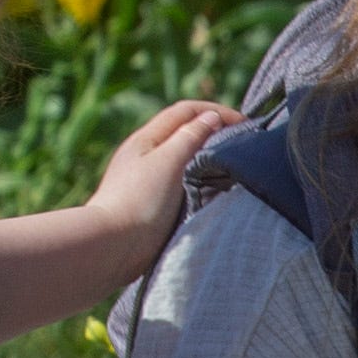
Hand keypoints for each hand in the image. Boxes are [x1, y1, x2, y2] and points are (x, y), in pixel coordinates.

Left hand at [85, 98, 241, 260]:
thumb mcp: (168, 162)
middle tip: (241, 142)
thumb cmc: (139, 201)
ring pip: (183, 159)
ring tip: (232, 167)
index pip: (185, 111)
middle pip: (184, 133)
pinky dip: (200, 181)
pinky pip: (182, 184)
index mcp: (146, 139)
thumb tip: (211, 117)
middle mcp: (145, 156)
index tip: (245, 123)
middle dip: (214, 131)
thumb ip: (190, 137)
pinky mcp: (152, 205)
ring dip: (207, 157)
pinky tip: (213, 192)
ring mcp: (147, 181)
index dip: (215, 110)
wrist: (112, 246)